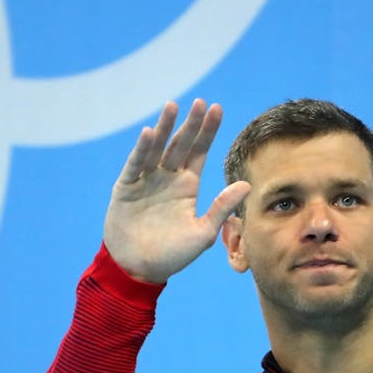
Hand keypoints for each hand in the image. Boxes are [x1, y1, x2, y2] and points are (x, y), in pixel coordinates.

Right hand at [103, 99, 251, 283]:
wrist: (139, 270)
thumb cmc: (173, 255)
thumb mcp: (203, 233)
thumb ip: (222, 208)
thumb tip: (246, 184)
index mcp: (187, 186)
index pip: (199, 151)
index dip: (208, 131)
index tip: (217, 109)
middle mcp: (167, 178)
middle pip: (180, 145)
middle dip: (190, 124)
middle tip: (200, 103)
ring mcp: (146, 180)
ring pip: (157, 148)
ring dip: (164, 127)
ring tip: (173, 106)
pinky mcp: (126, 187)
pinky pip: (135, 165)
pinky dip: (142, 149)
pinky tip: (150, 133)